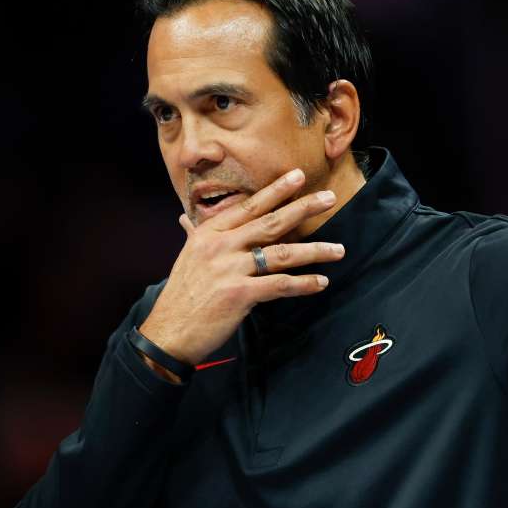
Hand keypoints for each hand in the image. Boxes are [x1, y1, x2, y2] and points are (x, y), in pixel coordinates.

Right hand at [138, 168, 345, 367]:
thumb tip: (186, 219)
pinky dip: (303, 284)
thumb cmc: (182, 295)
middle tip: (329, 198)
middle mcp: (220, 246)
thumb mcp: (188, 258)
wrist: (169, 331)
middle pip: (271, 222)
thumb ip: (194, 235)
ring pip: (281, 254)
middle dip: (303, 208)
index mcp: (209, 233)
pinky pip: (279, 284)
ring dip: (314, 251)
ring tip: (339, 250)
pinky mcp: (239, 294)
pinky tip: (321, 282)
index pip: (249, 206)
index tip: (298, 176)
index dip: (276, 190)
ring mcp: (229, 269)